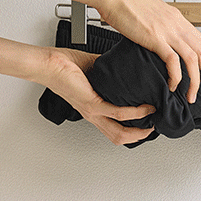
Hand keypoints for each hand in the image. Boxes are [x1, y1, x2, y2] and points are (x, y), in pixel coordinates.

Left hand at [40, 48, 155, 145]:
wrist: (48, 64)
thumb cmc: (63, 66)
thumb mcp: (94, 70)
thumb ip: (110, 71)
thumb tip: (124, 63)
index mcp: (94, 109)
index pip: (115, 127)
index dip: (131, 130)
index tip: (146, 122)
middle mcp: (93, 114)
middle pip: (119, 137)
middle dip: (139, 136)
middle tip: (152, 128)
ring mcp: (92, 111)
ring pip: (120, 132)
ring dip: (139, 130)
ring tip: (152, 119)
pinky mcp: (91, 104)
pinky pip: (118, 113)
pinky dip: (134, 112)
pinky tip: (144, 107)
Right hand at [96, 0, 200, 103]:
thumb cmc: (125, 2)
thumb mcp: (150, 15)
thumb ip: (159, 29)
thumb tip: (160, 45)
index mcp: (176, 19)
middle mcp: (176, 24)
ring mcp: (167, 30)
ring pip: (192, 59)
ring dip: (195, 82)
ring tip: (191, 97)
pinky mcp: (155, 37)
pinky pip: (173, 61)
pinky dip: (176, 77)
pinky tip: (172, 86)